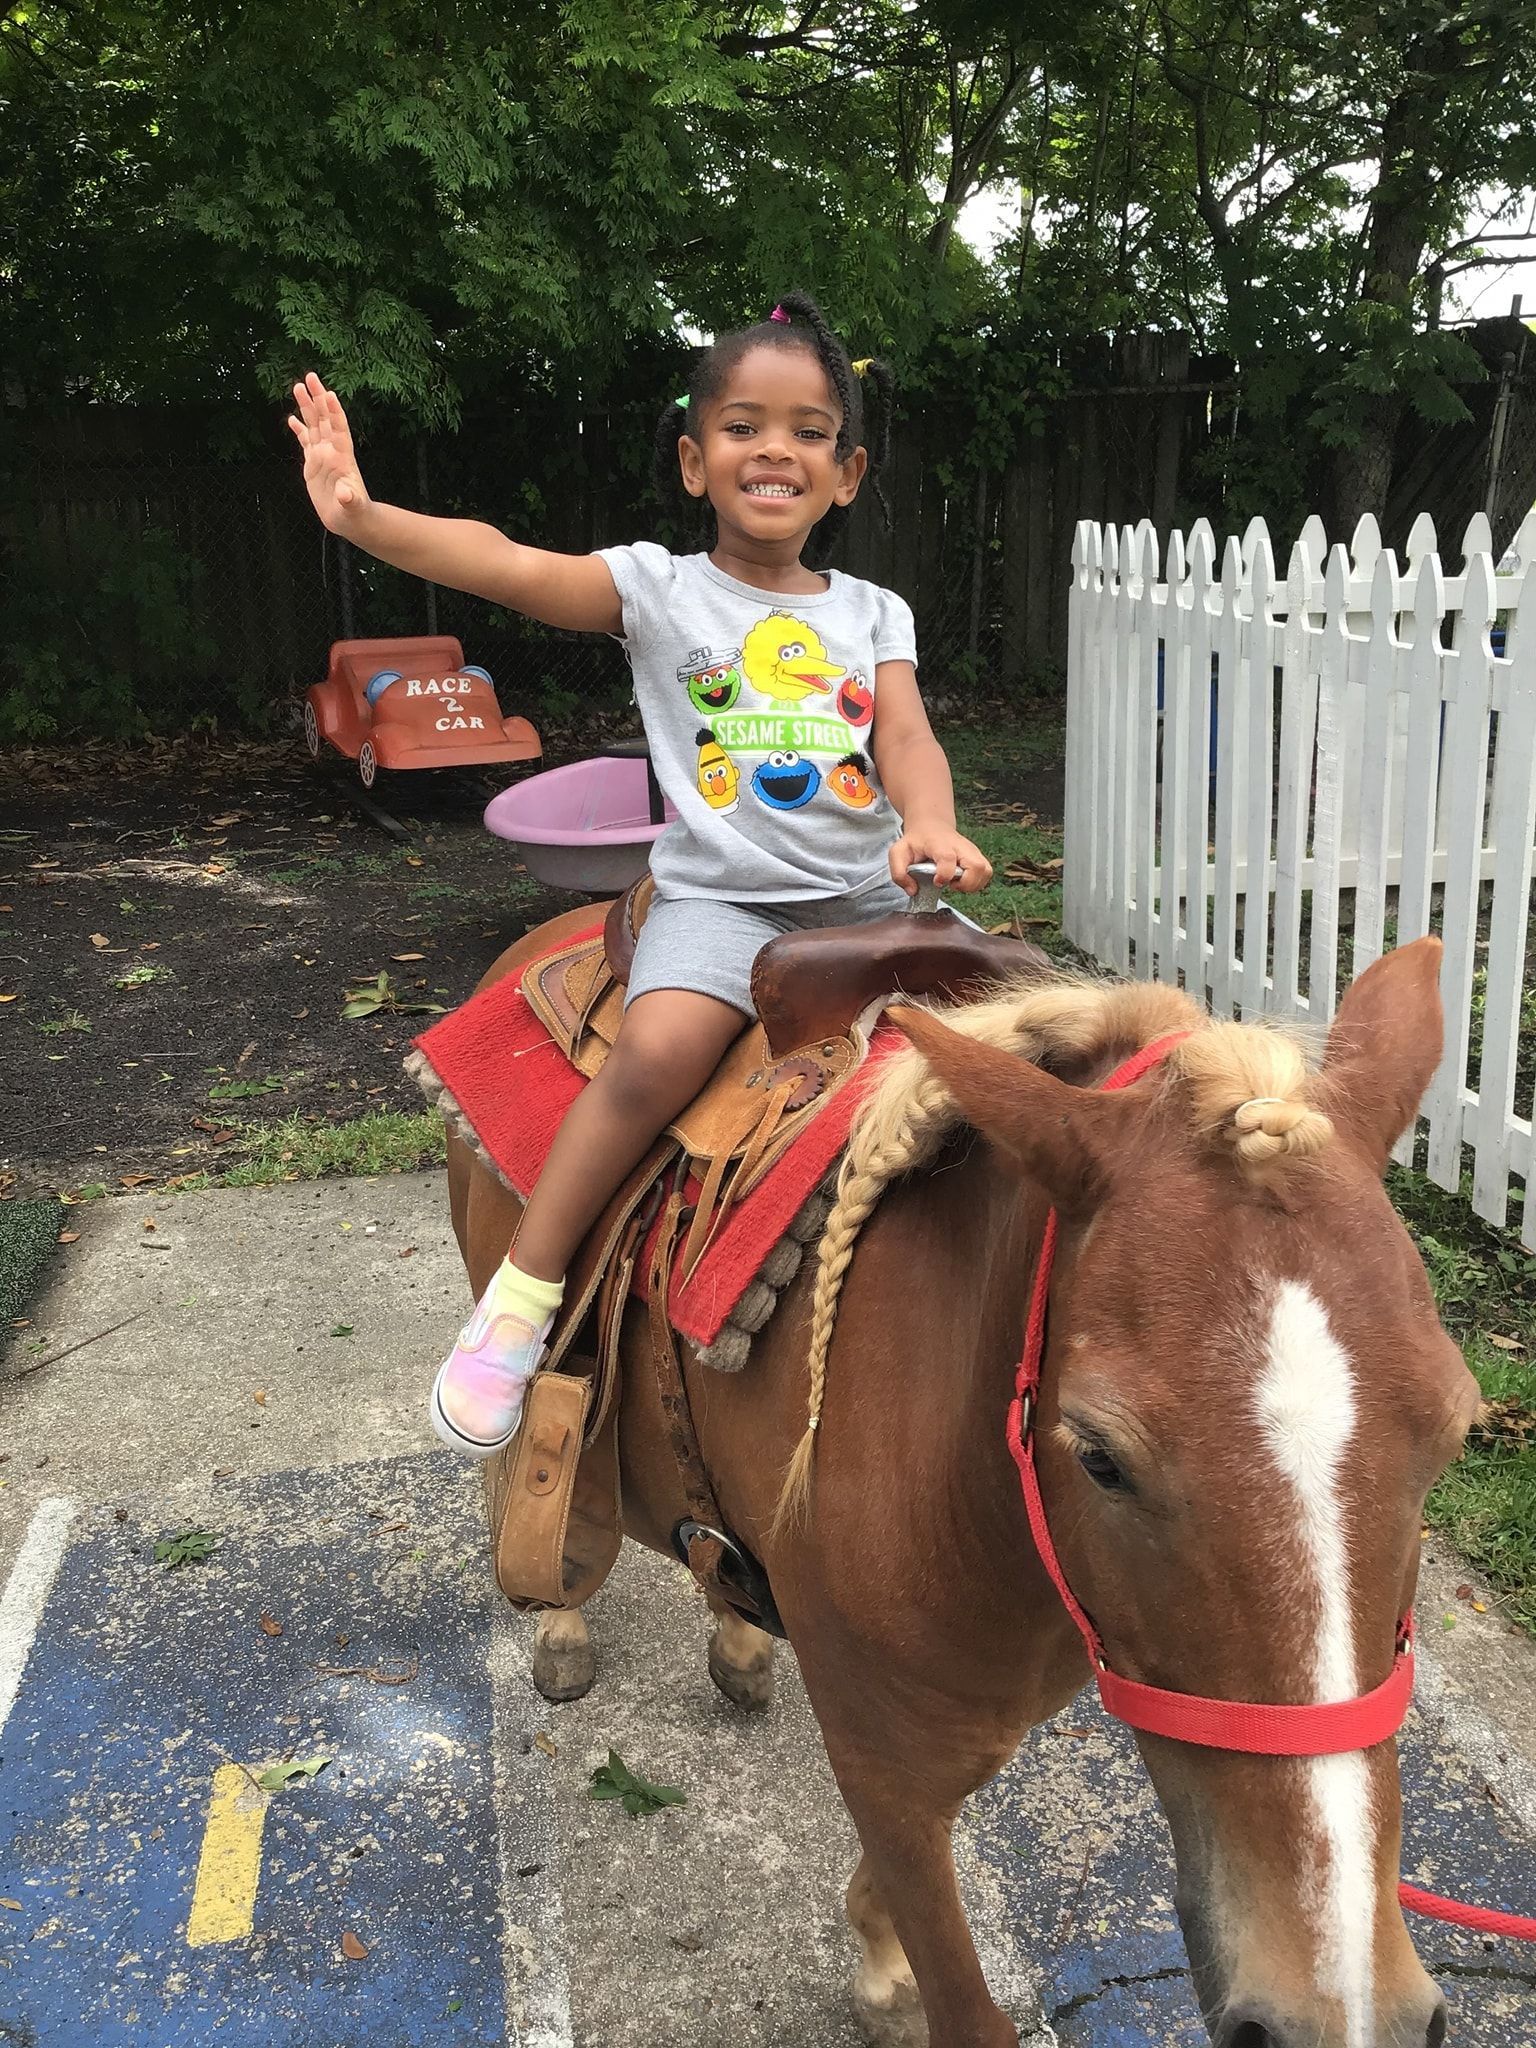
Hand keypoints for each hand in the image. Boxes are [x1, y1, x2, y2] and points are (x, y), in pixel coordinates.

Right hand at [288, 372, 368, 534]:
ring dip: (306, 406)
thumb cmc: (354, 512)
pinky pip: (305, 441)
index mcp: (342, 456)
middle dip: (318, 398)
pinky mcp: (313, 464)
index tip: (329, 394)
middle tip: (310, 377)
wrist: (349, 519)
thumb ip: (349, 498)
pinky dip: (299, 429)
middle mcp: (332, 451)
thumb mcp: (352, 506)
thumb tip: (346, 494)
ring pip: (313, 425)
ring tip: (298, 387)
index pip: (339, 428)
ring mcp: (322, 455)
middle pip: (324, 419)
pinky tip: (291, 418)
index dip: (334, 412)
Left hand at [888, 824, 992, 895]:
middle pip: (977, 866)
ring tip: (956, 883)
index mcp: (939, 844)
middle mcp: (960, 846)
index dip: (945, 874)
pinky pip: (987, 873)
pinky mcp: (978, 856)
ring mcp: (972, 850)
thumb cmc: (917, 841)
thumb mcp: (898, 853)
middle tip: (951, 885)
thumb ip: (899, 873)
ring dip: (972, 885)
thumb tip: (913, 890)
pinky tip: (963, 881)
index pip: (948, 858)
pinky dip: (977, 882)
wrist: (931, 826)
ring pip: (985, 871)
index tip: (937, 881)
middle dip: (966, 884)